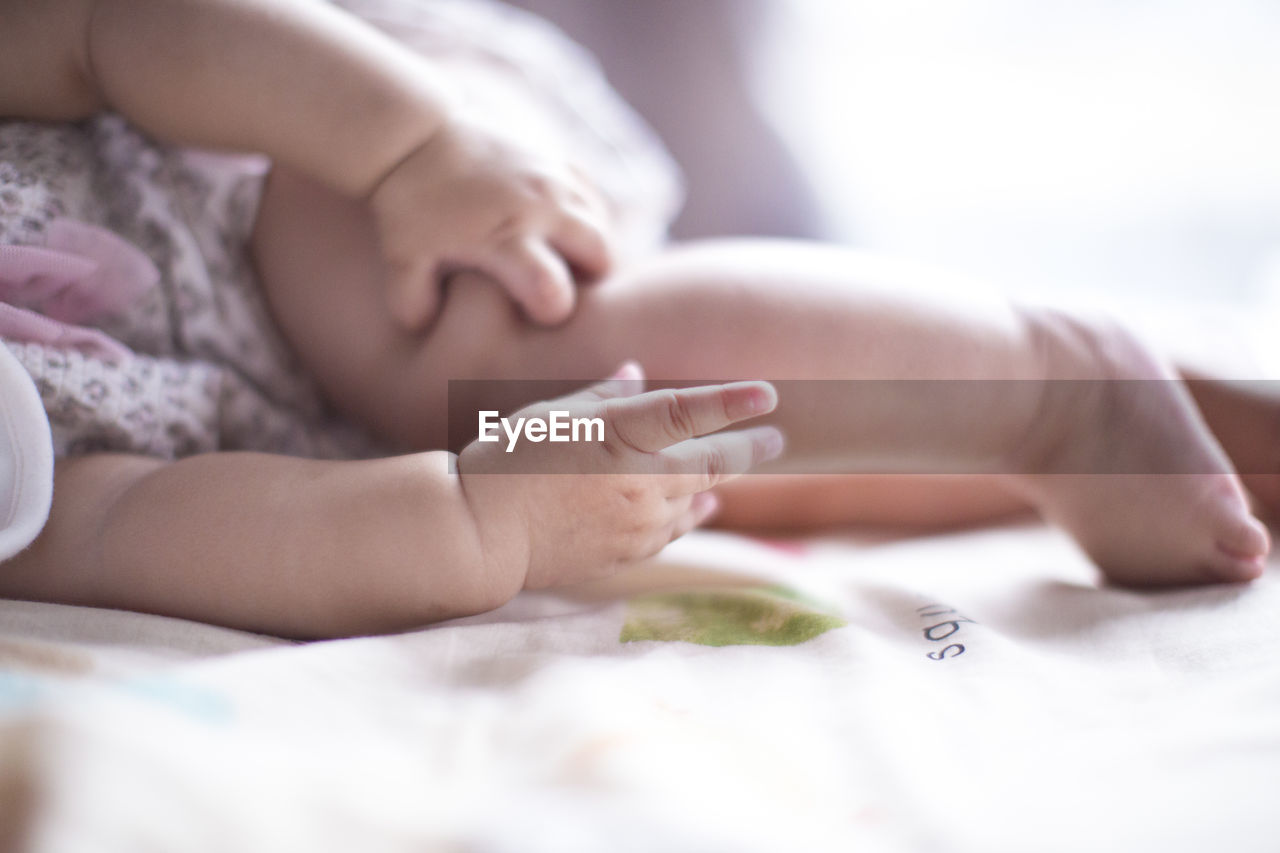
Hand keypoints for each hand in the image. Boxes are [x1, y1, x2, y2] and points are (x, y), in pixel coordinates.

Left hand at [368, 116, 613, 331]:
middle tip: (559, 286)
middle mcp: (540, 206)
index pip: (554, 291)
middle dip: (588, 279)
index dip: (551, 311)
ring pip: (600, 223)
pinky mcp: (556, 158)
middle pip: (600, 254)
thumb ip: (413, 302)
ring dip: (589, 248)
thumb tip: (431, 327)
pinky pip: (591, 194)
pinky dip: (585, 217)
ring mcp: (553, 177)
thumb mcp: (400, 257)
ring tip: (561, 261)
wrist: (416, 134)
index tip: (532, 310)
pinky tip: (558, 229)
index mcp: (505, 237)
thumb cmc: (410, 203)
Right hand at [457, 363, 783, 591]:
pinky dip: (692, 513)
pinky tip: (704, 506)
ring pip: (696, 498)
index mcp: (617, 436)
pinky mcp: (626, 552)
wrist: (478, 534)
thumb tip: (636, 374)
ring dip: (720, 480)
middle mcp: (637, 481)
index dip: (732, 401)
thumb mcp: (551, 413)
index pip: (687, 412)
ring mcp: (636, 521)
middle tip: (777, 439)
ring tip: (741, 468)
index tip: (769, 393)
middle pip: (710, 462)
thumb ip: (603, 396)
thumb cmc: (505, 461)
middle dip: (749, 448)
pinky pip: (673, 529)